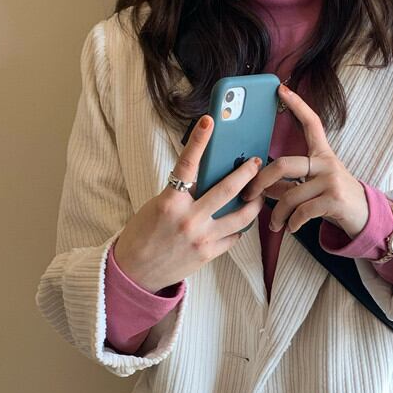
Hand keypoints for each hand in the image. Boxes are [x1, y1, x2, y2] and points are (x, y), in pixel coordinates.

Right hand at [112, 115, 265, 292]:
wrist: (135, 271)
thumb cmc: (143, 234)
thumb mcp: (158, 206)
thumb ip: (182, 193)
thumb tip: (208, 177)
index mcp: (170, 202)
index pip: (187, 164)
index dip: (199, 140)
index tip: (210, 121)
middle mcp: (189, 219)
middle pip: (228, 190)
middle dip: (246, 173)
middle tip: (256, 163)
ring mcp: (202, 238)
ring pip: (240, 216)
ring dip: (253, 203)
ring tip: (257, 194)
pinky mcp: (209, 254)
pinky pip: (234, 237)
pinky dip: (239, 227)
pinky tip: (241, 220)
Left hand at [241, 84, 368, 237]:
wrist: (365, 217)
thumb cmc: (334, 200)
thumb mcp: (312, 187)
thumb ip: (287, 184)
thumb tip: (259, 186)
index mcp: (322, 154)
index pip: (311, 123)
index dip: (297, 105)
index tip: (281, 89)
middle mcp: (327, 163)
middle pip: (283, 164)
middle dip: (260, 182)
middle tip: (248, 194)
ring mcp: (331, 180)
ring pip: (290, 196)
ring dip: (277, 215)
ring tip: (275, 225)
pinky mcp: (334, 200)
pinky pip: (302, 211)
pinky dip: (292, 223)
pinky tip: (291, 228)